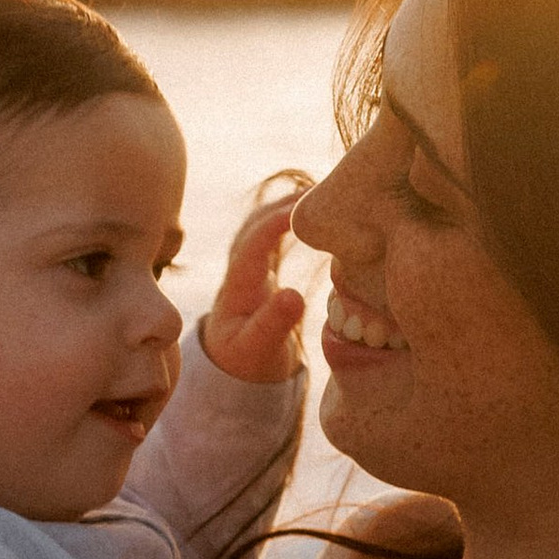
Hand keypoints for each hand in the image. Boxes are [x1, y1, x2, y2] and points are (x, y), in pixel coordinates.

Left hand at [200, 182, 309, 385]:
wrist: (234, 368)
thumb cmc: (246, 361)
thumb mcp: (257, 349)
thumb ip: (273, 324)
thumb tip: (295, 295)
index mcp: (236, 285)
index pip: (253, 241)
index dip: (277, 221)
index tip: (306, 209)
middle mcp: (239, 268)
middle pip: (255, 223)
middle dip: (286, 202)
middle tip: (324, 189)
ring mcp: (248, 266)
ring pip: (262, 223)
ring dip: (288, 205)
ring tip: (324, 192)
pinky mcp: (260, 268)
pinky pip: (272, 233)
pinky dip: (292, 217)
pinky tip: (317, 211)